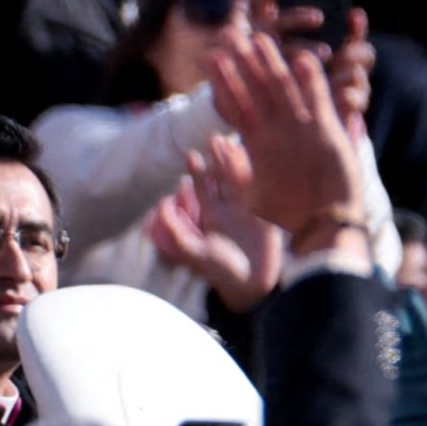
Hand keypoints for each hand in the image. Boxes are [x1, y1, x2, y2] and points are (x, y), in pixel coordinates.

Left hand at [148, 137, 287, 312]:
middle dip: (217, 160)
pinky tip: (257, 160)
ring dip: (236, 164)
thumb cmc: (220, 272)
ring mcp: (248, 210)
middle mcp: (228, 209)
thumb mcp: (195, 252)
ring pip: (241, 180)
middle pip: (221, 179)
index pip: (202, 188)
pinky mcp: (266, 214)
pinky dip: (258, 175)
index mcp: (211, 216)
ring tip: (232, 143)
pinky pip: (262, 190)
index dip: (196, 171)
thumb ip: (176, 231)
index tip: (191, 154)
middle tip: (213, 138)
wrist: (252, 286)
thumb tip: (161, 204)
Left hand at [206, 30, 368, 253]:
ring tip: (260, 39)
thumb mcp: (251, 193)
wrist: (325, 222)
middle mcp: (278, 128)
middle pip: (257, 88)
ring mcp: (302, 126)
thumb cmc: (288, 211)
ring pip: (284, 88)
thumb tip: (214, 144)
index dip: (225, 81)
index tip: (212, 57)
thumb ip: (234, 169)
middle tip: (229, 34)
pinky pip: (318, 99)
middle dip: (243, 62)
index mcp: (259, 140)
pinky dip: (311, 80)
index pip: (237, 104)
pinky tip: (304, 59)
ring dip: (272, 63)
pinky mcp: (327, 129)